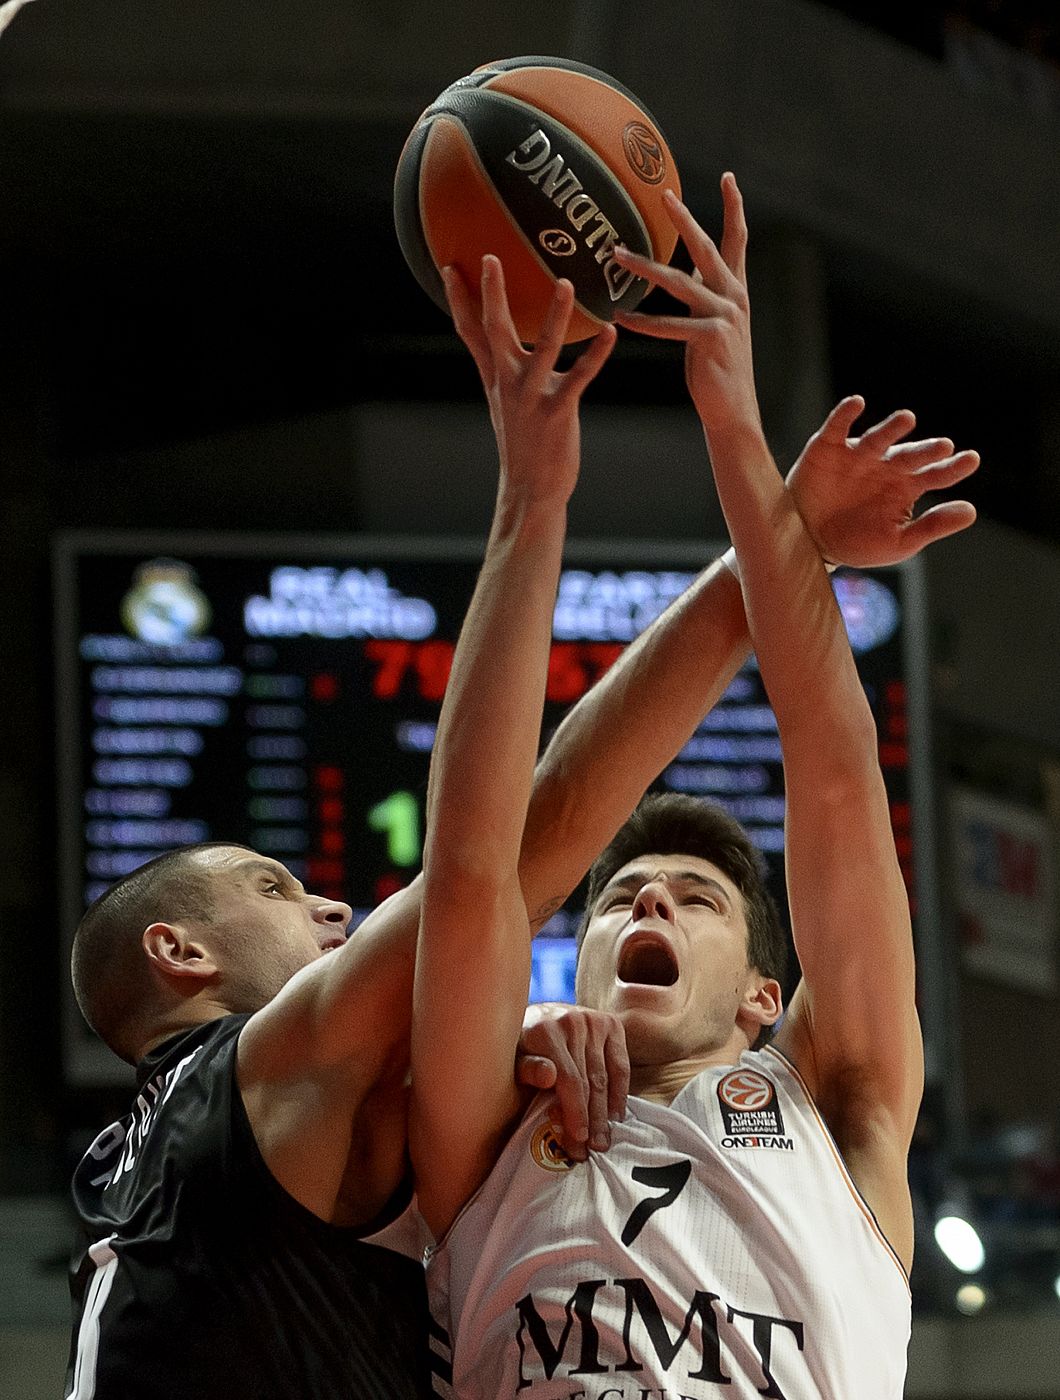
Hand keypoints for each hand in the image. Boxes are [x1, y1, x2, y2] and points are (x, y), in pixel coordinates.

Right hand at [444, 257, 615, 508]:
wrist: (530, 490)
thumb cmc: (525, 447)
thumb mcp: (507, 406)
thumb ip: (506, 375)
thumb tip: (506, 353)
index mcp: (495, 379)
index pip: (470, 333)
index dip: (460, 300)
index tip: (450, 266)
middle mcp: (509, 383)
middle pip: (495, 330)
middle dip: (492, 293)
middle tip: (490, 257)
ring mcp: (532, 396)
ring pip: (542, 348)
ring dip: (555, 315)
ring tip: (565, 283)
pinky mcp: (558, 410)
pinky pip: (580, 376)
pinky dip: (597, 353)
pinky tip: (611, 333)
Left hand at [515, 1003, 628, 1159]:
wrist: (536, 1016)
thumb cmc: (523, 1047)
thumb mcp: (514, 1059)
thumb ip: (527, 1069)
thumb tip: (548, 1076)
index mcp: (546, 1030)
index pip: (569, 1079)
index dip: (576, 1112)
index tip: (578, 1140)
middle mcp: (573, 1022)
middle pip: (589, 1081)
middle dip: (592, 1120)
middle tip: (592, 1150)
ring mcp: (594, 1021)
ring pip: (605, 1077)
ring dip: (605, 1113)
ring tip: (603, 1140)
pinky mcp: (610, 1024)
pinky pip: (620, 1065)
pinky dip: (620, 1092)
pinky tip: (615, 1115)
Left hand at [613, 174, 760, 440]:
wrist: (732, 409)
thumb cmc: (716, 369)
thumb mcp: (710, 326)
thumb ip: (699, 298)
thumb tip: (676, 277)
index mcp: (735, 291)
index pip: (737, 241)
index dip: (734, 208)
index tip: (729, 177)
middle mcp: (733, 298)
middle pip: (706, 249)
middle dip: (685, 221)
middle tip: (665, 195)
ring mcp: (724, 317)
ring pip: (678, 283)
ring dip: (644, 268)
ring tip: (615, 254)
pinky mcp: (712, 339)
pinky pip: (670, 326)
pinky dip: (643, 322)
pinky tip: (620, 316)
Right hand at [789, 396, 978, 565]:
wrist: (809, 544)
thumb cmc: (857, 543)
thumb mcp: (898, 542)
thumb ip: (933, 526)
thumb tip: (970, 511)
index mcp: (906, 486)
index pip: (936, 473)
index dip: (953, 467)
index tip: (971, 460)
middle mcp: (886, 466)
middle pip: (910, 455)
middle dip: (926, 450)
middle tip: (944, 446)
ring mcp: (858, 456)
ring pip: (878, 438)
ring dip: (892, 428)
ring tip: (908, 419)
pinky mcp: (828, 448)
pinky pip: (837, 427)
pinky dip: (845, 414)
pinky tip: (856, 403)